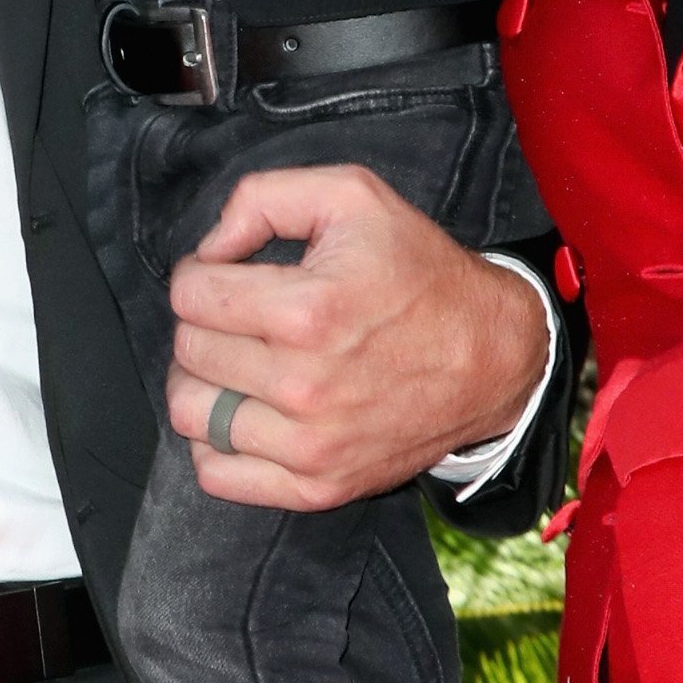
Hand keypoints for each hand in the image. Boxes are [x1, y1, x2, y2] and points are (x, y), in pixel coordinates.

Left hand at [164, 166, 549, 509]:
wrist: (492, 357)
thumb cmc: (421, 273)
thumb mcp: (353, 197)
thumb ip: (263, 198)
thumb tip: (210, 248)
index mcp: (308, 310)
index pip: (190, 296)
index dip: (201, 274)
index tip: (226, 275)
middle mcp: (305, 385)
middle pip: (189, 352)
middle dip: (203, 323)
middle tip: (238, 316)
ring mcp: (311, 445)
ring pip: (191, 414)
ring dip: (202, 382)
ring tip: (236, 364)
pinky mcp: (318, 485)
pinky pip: (218, 474)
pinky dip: (215, 443)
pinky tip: (244, 412)